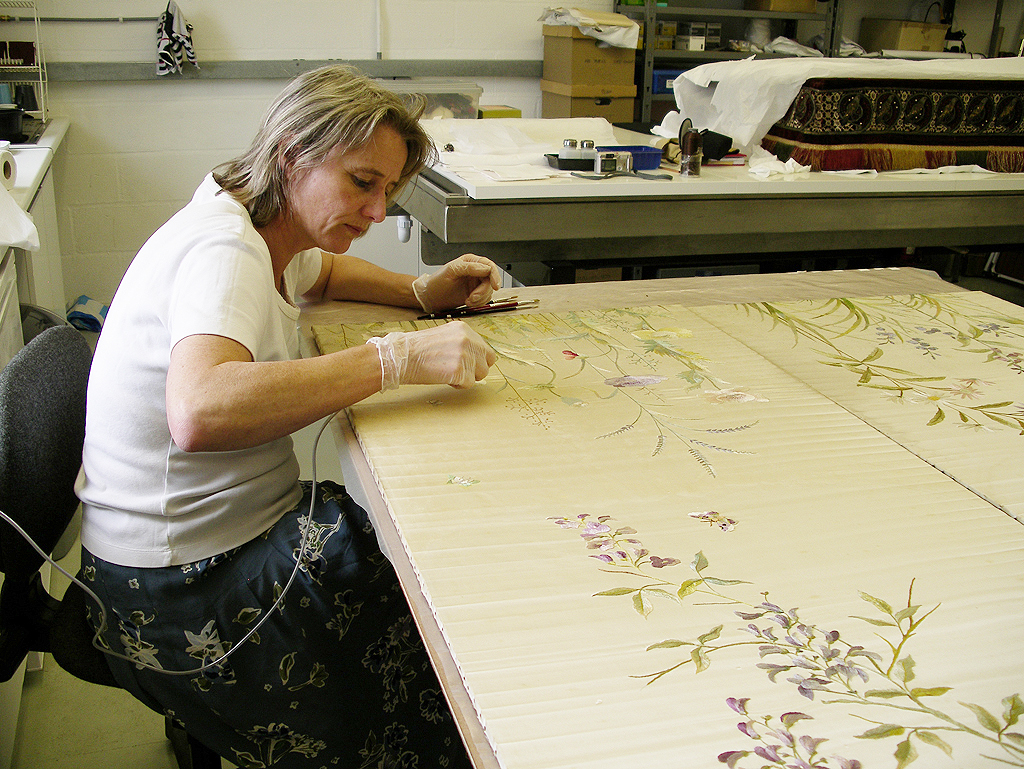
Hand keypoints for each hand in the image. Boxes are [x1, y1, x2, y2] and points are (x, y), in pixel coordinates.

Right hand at [368, 322, 496, 389]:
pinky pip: (469, 384)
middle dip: (476, 370)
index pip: (486, 350)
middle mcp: (467, 340)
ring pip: (480, 375)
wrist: (401, 356)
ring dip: (467, 378)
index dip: (478, 360)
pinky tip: (445, 378)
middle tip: (459, 371)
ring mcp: (464, 355)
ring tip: (449, 373)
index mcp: (465, 330)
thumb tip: (477, 356)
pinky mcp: (459, 371)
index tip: (467, 364)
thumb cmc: (418, 349)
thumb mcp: (445, 336)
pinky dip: (458, 385)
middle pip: (488, 362)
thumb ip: (463, 343)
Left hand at [412, 254, 500, 313]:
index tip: (495, 286)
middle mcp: (475, 271)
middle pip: (491, 280)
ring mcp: (475, 283)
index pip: (489, 266)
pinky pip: (484, 298)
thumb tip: (485, 268)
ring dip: (480, 298)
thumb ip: (469, 267)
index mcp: (470, 261)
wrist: (430, 297)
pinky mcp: (474, 293)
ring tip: (468, 300)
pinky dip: (479, 302)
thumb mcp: (451, 271)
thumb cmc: (436, 282)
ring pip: (489, 291)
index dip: (494, 276)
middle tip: (473, 297)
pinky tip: (469, 302)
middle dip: (483, 291)